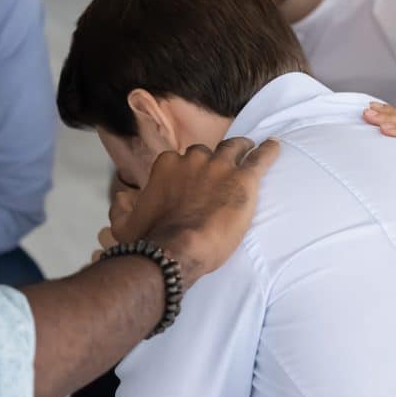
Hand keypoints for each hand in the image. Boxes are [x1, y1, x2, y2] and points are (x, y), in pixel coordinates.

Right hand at [110, 138, 279, 288]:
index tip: (194, 180)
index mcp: (167, 165)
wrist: (175, 250)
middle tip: (221, 171)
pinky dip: (269, 150)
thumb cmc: (149, 240)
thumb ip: (120, 207)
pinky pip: (261, 157)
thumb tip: (120, 198)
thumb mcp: (124, 225)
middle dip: (214, 160)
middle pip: (208, 152)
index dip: (189, 170)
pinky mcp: (244, 179)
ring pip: (236, 147)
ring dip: (243, 148)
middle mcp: (193, 159)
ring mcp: (220, 166)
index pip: (181, 159)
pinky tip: (275, 146)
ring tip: (250, 149)